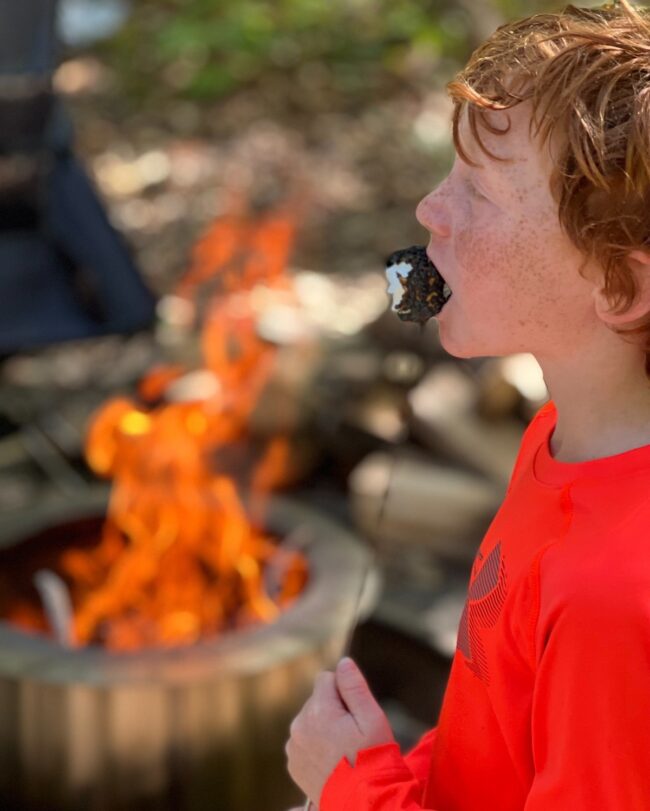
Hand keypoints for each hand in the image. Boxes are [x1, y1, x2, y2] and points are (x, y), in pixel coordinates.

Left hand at [285, 657, 394, 805]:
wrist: (363, 804)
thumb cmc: (372, 759)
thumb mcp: (372, 718)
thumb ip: (354, 686)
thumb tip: (343, 662)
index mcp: (318, 710)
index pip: (326, 678)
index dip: (345, 692)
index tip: (355, 714)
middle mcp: (300, 725)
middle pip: (317, 699)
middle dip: (334, 709)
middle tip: (352, 735)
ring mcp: (294, 746)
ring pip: (310, 719)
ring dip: (324, 726)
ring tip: (343, 750)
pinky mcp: (294, 763)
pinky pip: (305, 740)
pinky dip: (316, 745)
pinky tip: (333, 761)